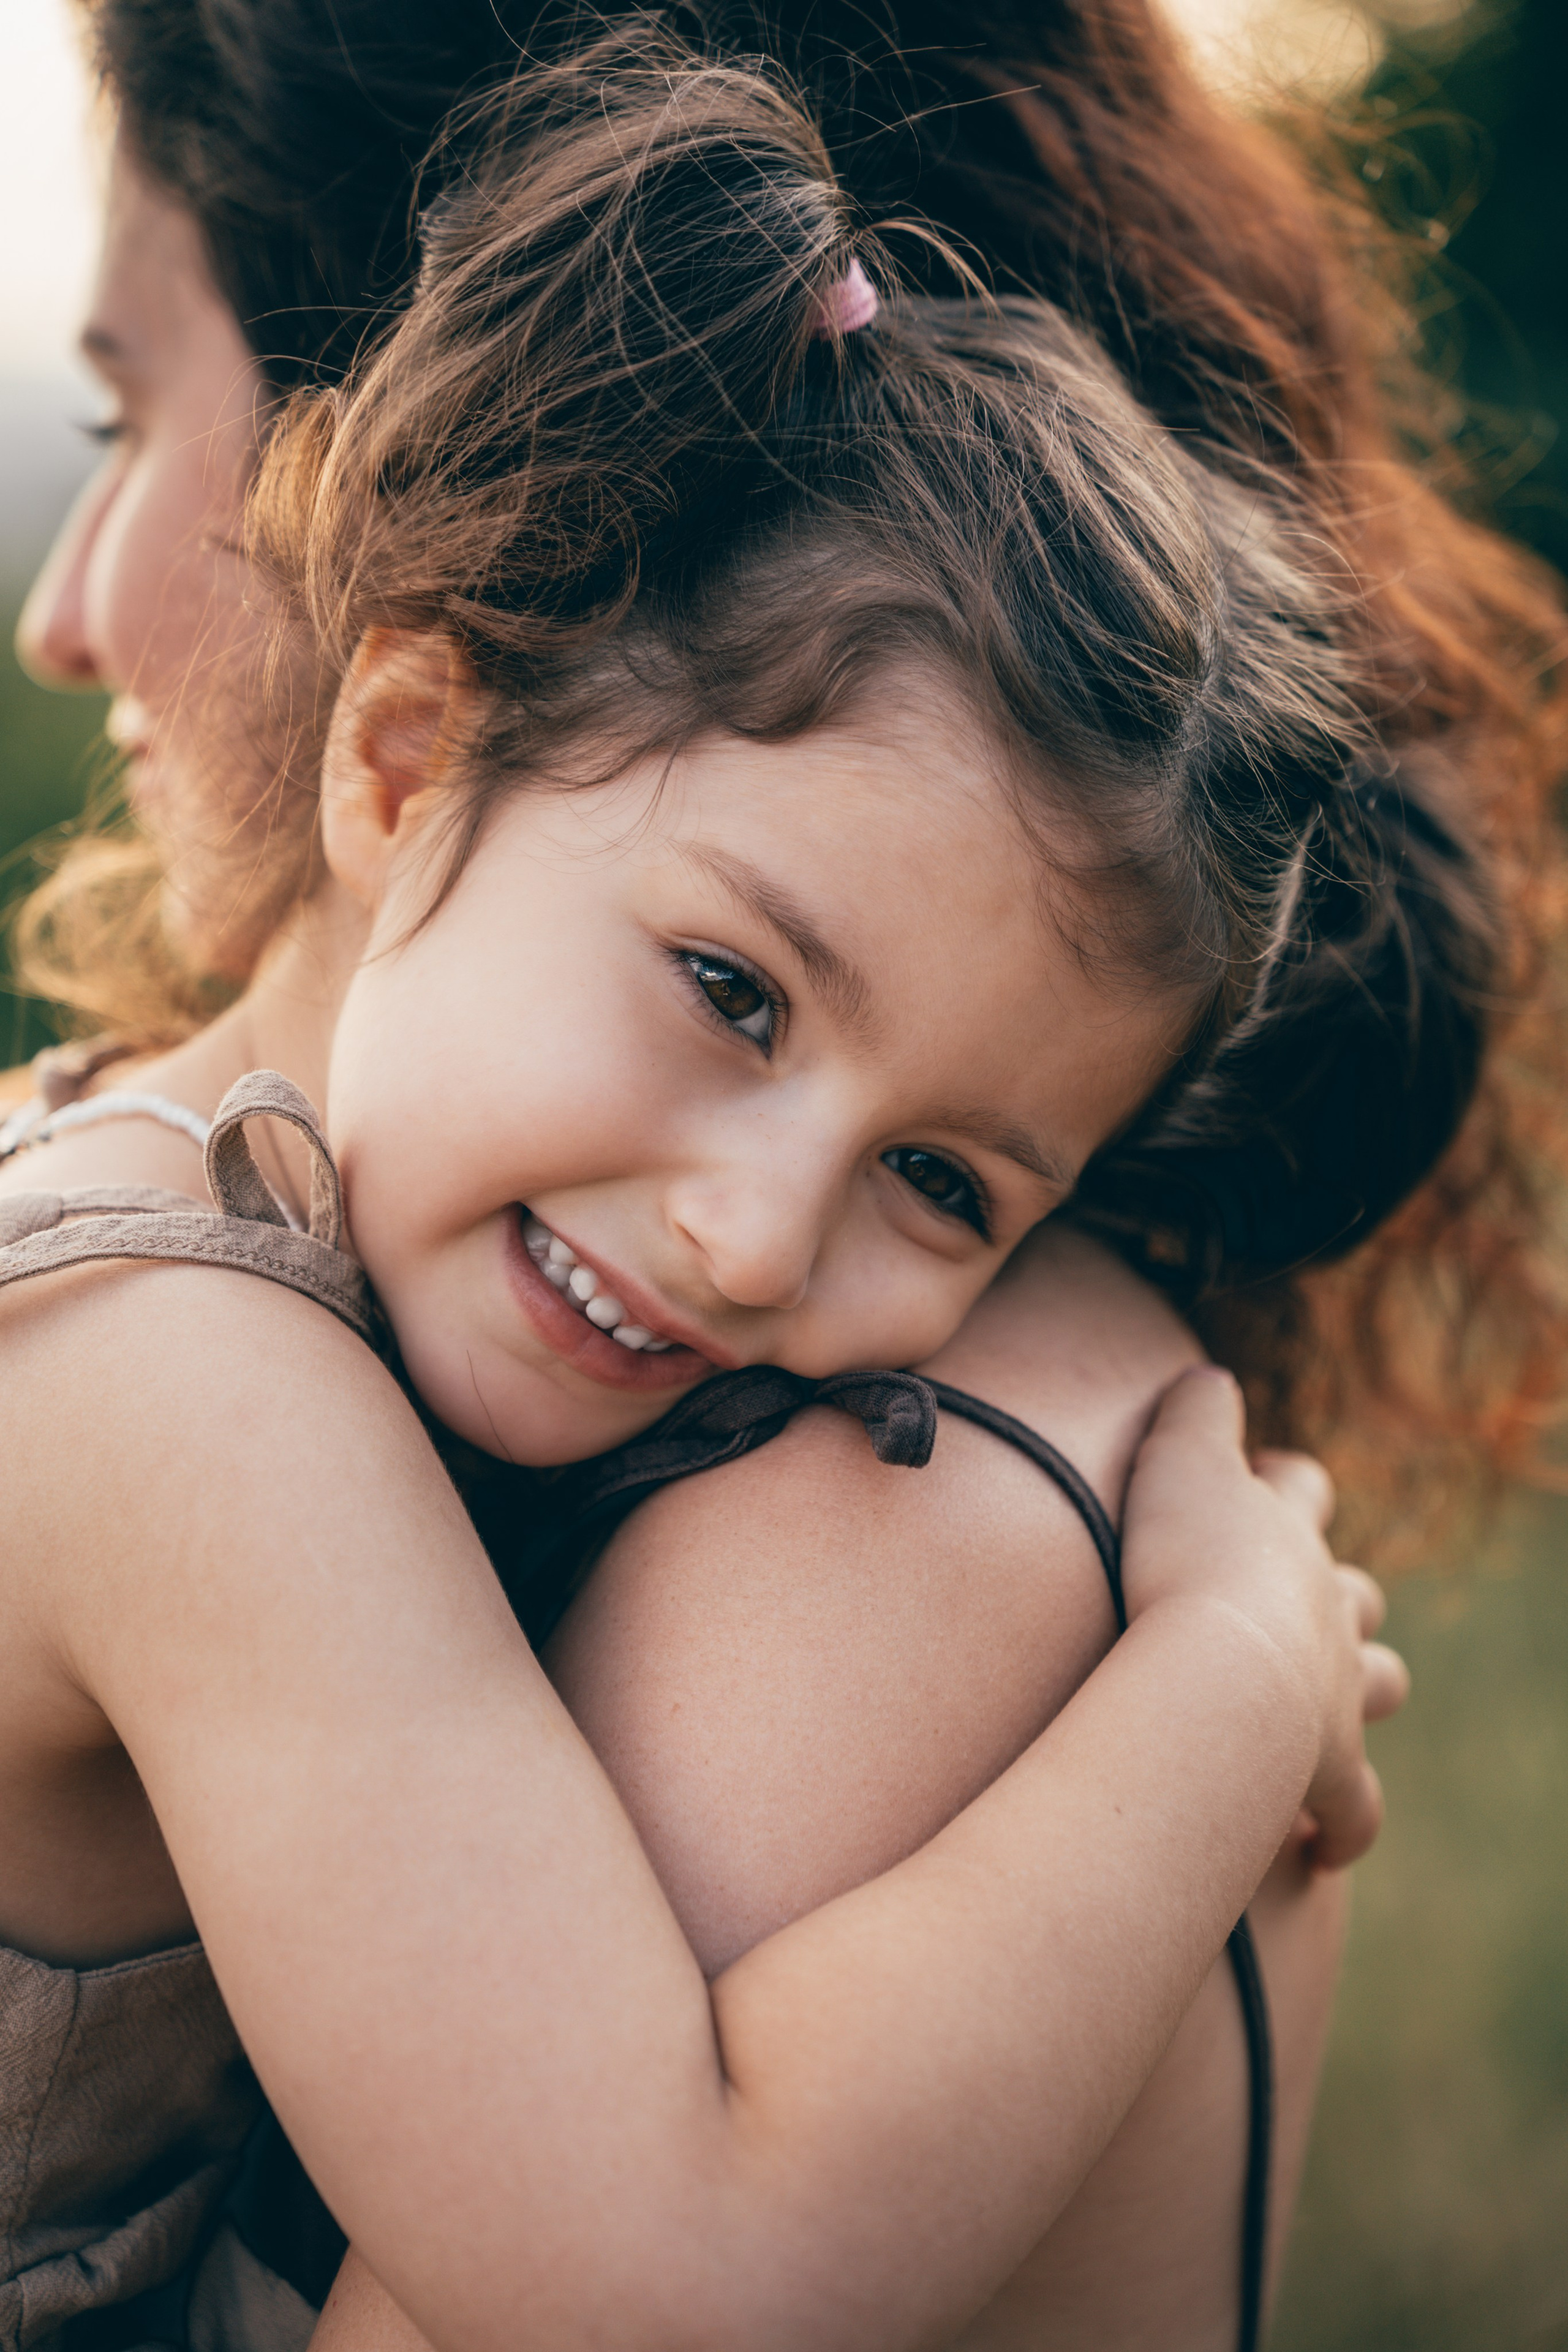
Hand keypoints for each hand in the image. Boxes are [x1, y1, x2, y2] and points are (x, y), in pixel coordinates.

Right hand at [1120, 1366, 1408, 1870]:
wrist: (1221, 1675)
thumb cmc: (1184, 1562)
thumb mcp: (1175, 1460)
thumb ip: (1192, 1411)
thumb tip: (1206, 1373)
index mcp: (1287, 1538)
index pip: (1302, 1489)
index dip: (1282, 1480)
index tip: (1253, 1477)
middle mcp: (1328, 1612)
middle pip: (1357, 1593)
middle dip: (1334, 1595)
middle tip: (1282, 1605)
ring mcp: (1338, 1694)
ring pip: (1379, 1686)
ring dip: (1357, 1694)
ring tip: (1318, 1713)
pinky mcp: (1329, 1772)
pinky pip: (1353, 1809)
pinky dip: (1342, 1824)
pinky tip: (1319, 1846)